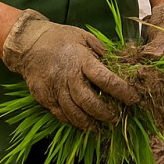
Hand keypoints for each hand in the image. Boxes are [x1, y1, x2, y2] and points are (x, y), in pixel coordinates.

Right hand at [2, 9, 138, 129]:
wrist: (29, 43)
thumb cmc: (61, 38)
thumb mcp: (84, 37)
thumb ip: (101, 51)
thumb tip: (118, 63)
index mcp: (82, 60)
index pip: (105, 79)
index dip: (121, 90)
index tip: (134, 98)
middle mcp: (68, 76)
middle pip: (89, 101)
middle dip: (105, 113)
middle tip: (116, 117)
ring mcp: (55, 89)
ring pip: (74, 113)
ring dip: (89, 122)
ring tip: (100, 127)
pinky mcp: (44, 97)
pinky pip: (60, 114)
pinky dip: (72, 121)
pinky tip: (82, 123)